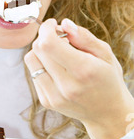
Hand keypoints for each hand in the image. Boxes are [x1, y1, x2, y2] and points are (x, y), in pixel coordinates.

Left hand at [24, 18, 133, 138]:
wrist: (107, 114)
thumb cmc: (108, 80)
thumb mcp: (105, 54)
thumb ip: (84, 37)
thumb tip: (64, 24)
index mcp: (84, 71)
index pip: (49, 44)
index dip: (47, 28)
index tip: (53, 24)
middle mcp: (67, 86)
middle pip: (38, 49)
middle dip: (45, 36)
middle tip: (59, 38)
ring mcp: (54, 96)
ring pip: (31, 60)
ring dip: (40, 50)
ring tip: (57, 53)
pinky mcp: (46, 101)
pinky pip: (33, 73)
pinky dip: (42, 64)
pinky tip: (57, 68)